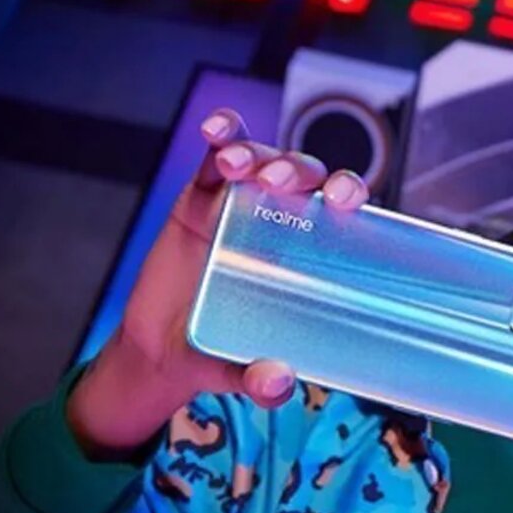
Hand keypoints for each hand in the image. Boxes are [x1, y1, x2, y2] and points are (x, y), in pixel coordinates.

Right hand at [67, 109, 369, 459]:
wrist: (161, 348)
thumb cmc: (218, 351)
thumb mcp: (238, 371)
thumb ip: (258, 379)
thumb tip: (278, 384)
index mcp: (312, 256)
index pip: (344, 216)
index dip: (351, 197)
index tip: (346, 201)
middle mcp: (286, 221)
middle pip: (307, 178)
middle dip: (300, 170)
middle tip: (280, 184)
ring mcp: (245, 202)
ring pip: (264, 157)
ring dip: (255, 152)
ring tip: (234, 165)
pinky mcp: (204, 193)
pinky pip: (218, 152)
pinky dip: (222, 133)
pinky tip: (215, 128)